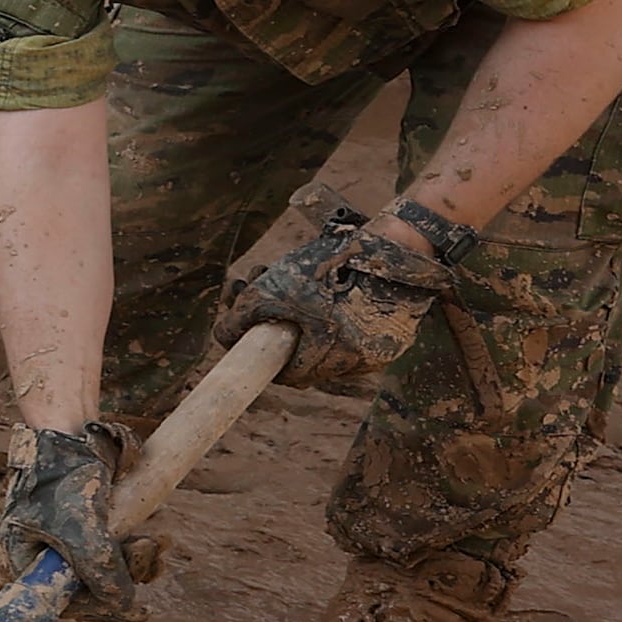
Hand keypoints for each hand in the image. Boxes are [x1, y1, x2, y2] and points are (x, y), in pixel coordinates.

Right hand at [0, 419, 137, 621]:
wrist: (70, 430)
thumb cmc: (63, 475)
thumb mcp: (81, 529)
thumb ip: (101, 571)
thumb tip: (124, 606)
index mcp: (21, 559)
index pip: (60, 603)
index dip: (100, 610)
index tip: (138, 612)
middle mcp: (41, 556)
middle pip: (89, 590)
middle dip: (126, 577)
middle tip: (149, 551)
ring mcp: (66, 543)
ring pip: (107, 572)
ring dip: (138, 562)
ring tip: (155, 541)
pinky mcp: (88, 529)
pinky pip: (116, 554)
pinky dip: (137, 549)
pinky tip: (151, 536)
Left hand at [212, 200, 460, 395]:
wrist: (397, 246)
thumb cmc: (331, 266)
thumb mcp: (274, 287)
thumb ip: (244, 317)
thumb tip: (224, 338)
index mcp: (333, 353)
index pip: (292, 375)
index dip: (271, 361)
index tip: (259, 346)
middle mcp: (362, 360)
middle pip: (313, 362)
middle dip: (289, 336)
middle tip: (276, 306)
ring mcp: (383, 350)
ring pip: (336, 351)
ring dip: (314, 329)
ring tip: (302, 291)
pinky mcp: (397, 335)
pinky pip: (360, 338)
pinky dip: (343, 323)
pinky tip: (334, 295)